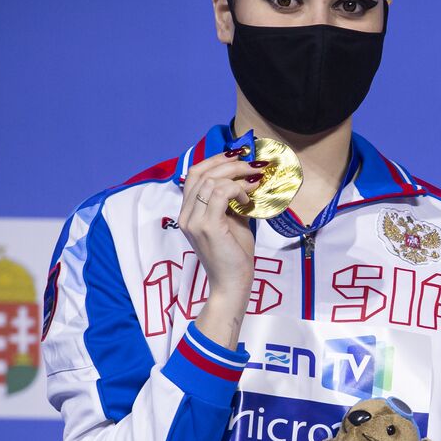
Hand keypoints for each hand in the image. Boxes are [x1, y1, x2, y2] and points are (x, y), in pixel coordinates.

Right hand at [179, 149, 260, 346]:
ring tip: (254, 182)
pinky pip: (219, 193)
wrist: (232, 284)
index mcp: (188, 212)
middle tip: (254, 165)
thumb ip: (232, 201)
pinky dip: (236, 191)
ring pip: (210, 180)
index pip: (193, 174)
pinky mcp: (207, 227)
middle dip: (230, 163)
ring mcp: (194, 220)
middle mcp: (185, 214)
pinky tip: (248, 200)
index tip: (238, 155)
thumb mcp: (233, 221)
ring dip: (237, 176)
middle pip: (201, 172)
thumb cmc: (234, 255)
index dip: (214, 160)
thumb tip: (246, 180)